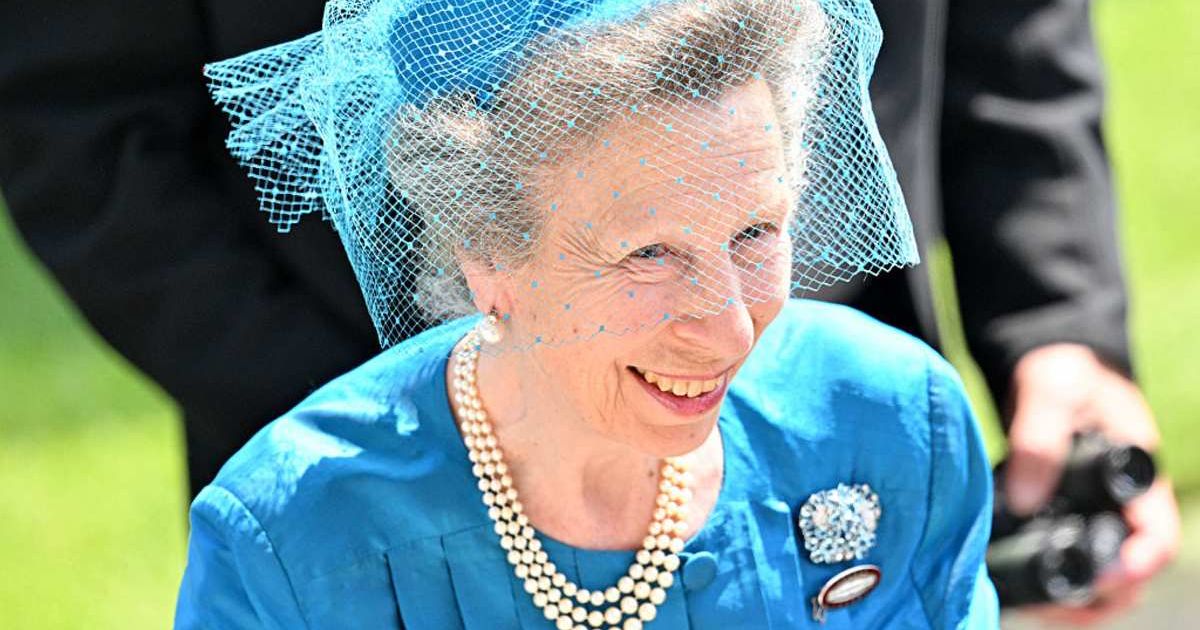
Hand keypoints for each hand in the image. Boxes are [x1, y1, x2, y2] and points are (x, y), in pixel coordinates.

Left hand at [1003, 343, 1180, 623]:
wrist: (1048, 360)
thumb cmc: (1062, 370)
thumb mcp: (1050, 392)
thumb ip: (1038, 441)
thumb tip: (1026, 500)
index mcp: (1138, 473)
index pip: (1157, 534)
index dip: (1137, 564)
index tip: (1100, 578)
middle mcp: (1124, 498)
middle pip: (1131, 566)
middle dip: (1101, 595)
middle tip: (1053, 607)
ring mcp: (1098, 507)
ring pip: (1103, 568)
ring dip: (1077, 595)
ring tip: (1036, 607)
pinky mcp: (1069, 510)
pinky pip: (1074, 553)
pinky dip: (1055, 576)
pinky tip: (1023, 588)